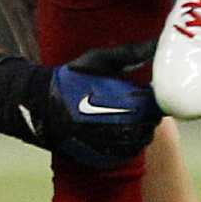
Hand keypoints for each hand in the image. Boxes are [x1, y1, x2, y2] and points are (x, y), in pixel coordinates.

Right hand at [46, 46, 161, 168]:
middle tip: (134, 104)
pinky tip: (116, 131)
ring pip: (140, 141)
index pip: (156, 106)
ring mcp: (115, 146)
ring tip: (125, 117)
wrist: (43, 106)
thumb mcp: (100, 60)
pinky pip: (125, 154)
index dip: (153, 99)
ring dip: (138, 130)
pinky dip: (126, 144)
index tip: (145, 92)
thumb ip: (130, 53)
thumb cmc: (74, 80)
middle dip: (146, 115)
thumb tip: (156, 43)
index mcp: (131, 103)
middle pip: (150, 124)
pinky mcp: (104, 158)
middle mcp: (126, 128)